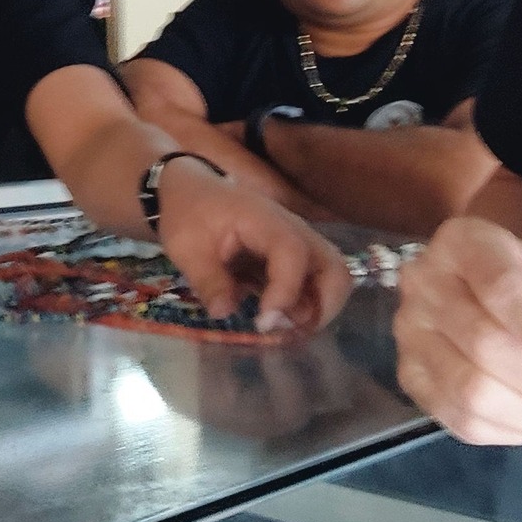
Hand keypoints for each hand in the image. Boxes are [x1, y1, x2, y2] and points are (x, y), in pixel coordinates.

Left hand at [153, 160, 353, 331]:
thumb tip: (225, 313)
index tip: (263, 321)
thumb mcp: (186, 247)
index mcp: (264, 220)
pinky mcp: (294, 259)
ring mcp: (298, 244)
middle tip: (287, 329)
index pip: (293, 253)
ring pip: (333, 278)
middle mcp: (293, 230)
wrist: (193, 192)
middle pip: (335, 268)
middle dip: (322, 307)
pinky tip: (276, 319)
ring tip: (281, 328)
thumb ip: (207, 279)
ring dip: (317, 309)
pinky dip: (306, 306)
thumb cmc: (190, 213)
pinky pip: (316, 284)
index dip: (285, 291)